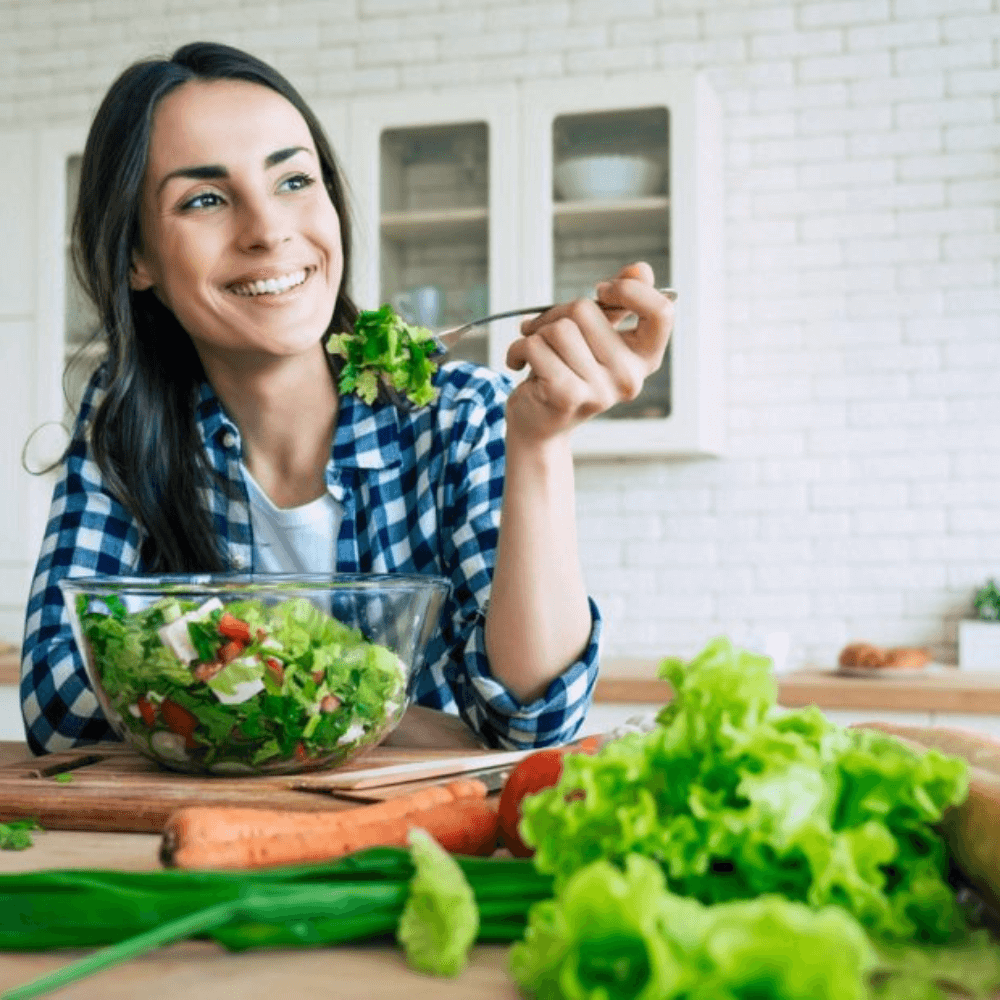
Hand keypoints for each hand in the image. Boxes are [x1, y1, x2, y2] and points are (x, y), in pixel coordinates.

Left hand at [504, 262, 673, 444]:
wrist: (538, 424)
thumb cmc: (567, 372)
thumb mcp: (596, 337)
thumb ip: (619, 304)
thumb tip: (642, 269)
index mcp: (644, 359)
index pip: (661, 312)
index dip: (629, 290)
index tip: (603, 291)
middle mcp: (629, 377)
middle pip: (588, 309)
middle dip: (557, 313)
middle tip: (547, 333)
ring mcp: (601, 390)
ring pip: (559, 328)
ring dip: (535, 333)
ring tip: (535, 352)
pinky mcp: (567, 395)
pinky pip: (536, 346)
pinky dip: (517, 349)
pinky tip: (518, 363)